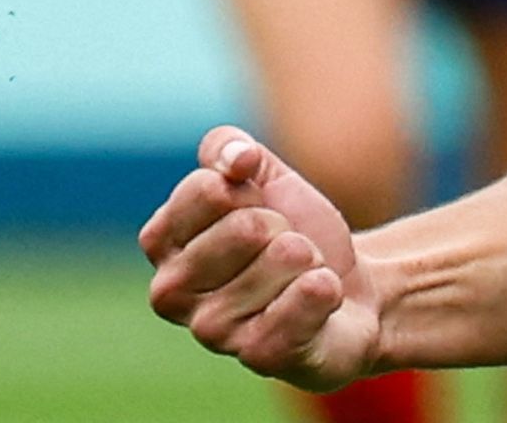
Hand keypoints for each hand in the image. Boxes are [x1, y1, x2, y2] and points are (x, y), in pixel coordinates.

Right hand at [142, 127, 383, 389]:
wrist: (346, 289)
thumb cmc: (291, 230)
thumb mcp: (261, 175)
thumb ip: (230, 148)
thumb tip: (236, 160)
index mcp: (161, 242)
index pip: (208, 189)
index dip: (251, 190)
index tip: (256, 210)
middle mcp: (171, 293)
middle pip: (247, 226)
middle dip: (283, 228)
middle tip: (284, 250)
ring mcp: (212, 331)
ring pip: (284, 257)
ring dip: (307, 259)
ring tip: (298, 278)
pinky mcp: (259, 357)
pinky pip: (307, 296)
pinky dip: (326, 287)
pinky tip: (319, 299)